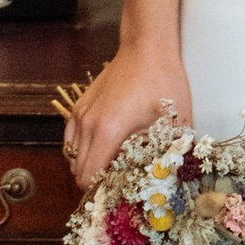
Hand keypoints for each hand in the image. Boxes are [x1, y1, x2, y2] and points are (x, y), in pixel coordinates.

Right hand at [64, 45, 190, 190]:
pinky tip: (100, 150)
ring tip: (111, 168)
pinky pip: (71, 139)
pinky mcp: (79, 106)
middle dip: (95, 184)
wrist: (147, 47)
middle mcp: (87, 125)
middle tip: (117, 187)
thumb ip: (168, 153)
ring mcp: (80, 114)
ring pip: (72, 156)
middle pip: (78, 171)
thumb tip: (168, 180)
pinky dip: (80, 150)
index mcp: (108, 131)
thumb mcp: (174, 121)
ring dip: (87, 167)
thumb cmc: (163, 81)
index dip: (101, 193)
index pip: (89, 177)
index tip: (118, 197)